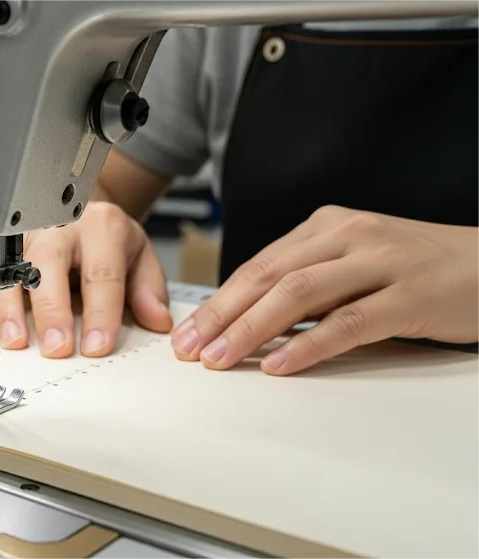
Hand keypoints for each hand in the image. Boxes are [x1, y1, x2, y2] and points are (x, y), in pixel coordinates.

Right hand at [0, 202, 172, 357]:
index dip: (100, 312)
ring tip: (15, 339)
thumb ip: (148, 289)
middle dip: (51, 310)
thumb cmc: (106, 239)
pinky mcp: (2, 247)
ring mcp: (27, 236)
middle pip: (50, 265)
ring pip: (11, 267)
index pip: (102, 272)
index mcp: (101, 228)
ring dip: (10, 307)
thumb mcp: (138, 255)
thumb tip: (156, 320)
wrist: (80, 211)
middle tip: (56, 347)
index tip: (97, 346)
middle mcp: (60, 227)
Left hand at [171, 205, 478, 374]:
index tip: (187, 333)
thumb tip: (248, 319)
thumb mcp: (356, 260)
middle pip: (269, 276)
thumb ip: (309, 280)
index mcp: (328, 226)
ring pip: (300, 294)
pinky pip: (350, 321)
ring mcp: (381, 262)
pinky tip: (280, 364)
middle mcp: (349, 235)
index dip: (218, 301)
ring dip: (252, 329)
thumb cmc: (419, 268)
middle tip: (190, 349)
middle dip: (222, 315)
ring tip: (222, 359)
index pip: (259, 265)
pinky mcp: (411, 295)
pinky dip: (310, 344)